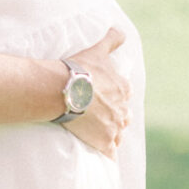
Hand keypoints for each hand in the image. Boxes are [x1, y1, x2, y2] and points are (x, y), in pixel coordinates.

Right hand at [60, 25, 130, 159]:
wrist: (63, 90)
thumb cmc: (80, 69)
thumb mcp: (98, 50)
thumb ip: (111, 40)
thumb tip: (121, 31)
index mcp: (123, 89)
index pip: (125, 95)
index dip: (116, 97)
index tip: (106, 98)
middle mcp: (122, 109)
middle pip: (124, 117)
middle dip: (117, 118)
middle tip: (103, 118)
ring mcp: (114, 127)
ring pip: (118, 135)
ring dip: (113, 135)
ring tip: (102, 136)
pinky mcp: (103, 142)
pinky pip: (110, 153)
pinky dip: (109, 154)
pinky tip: (105, 156)